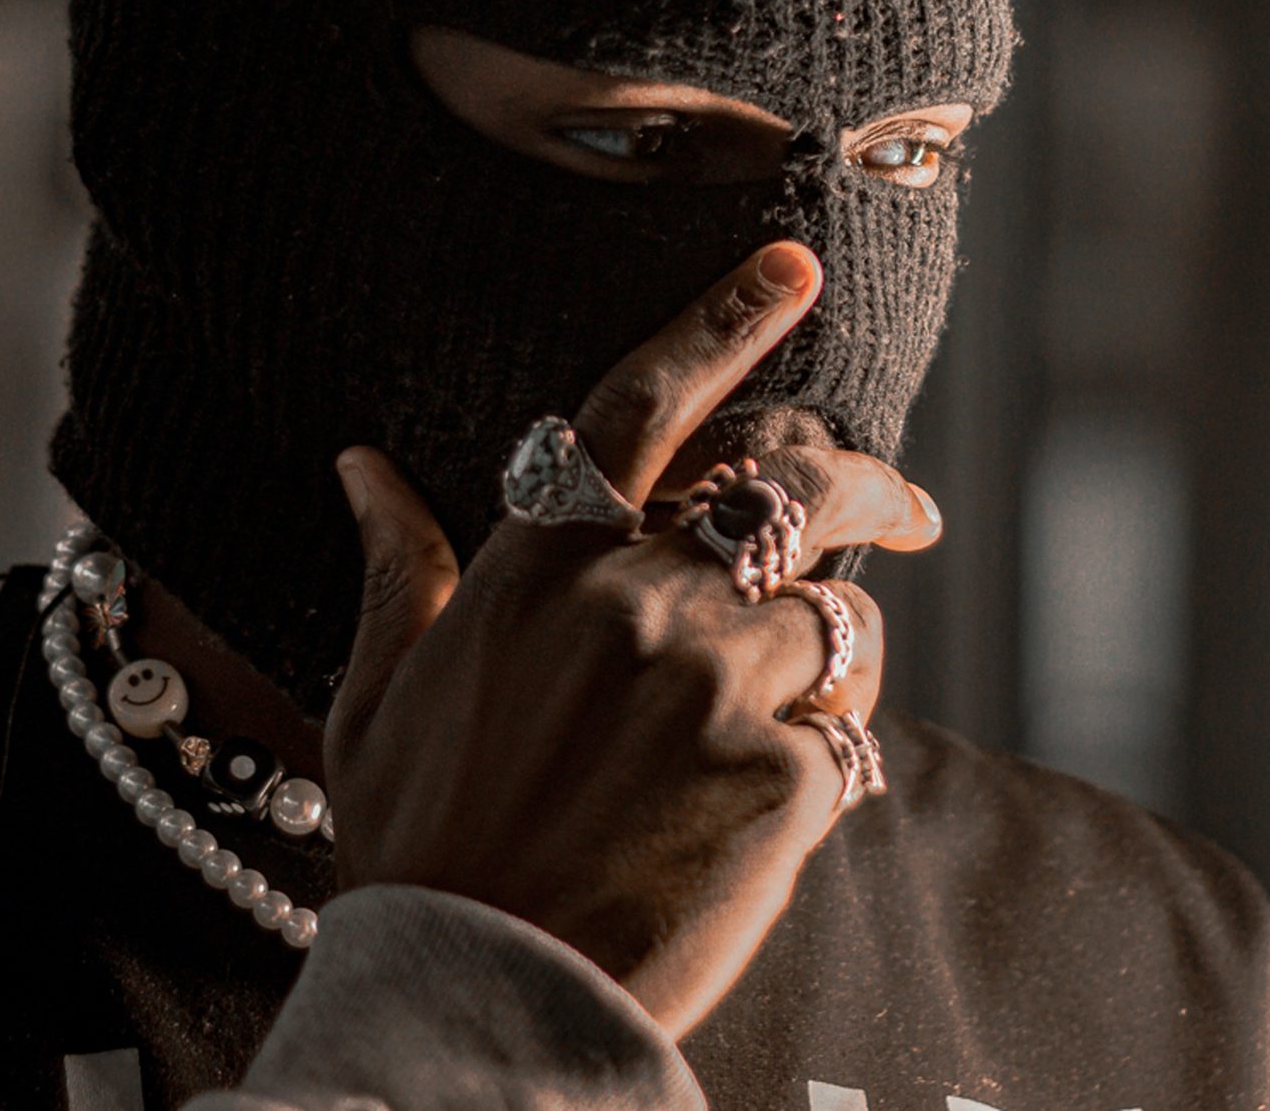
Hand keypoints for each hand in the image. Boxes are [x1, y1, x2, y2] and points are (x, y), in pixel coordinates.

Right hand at [320, 241, 943, 1038]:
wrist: (479, 997)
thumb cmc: (422, 853)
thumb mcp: (377, 707)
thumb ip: (399, 575)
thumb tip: (362, 469)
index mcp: (537, 570)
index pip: (642, 406)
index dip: (726, 322)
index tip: (793, 271)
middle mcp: (634, 603)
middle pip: (790, 487)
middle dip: (866, 483)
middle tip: (907, 508)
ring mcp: (715, 685)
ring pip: (836, 619)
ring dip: (834, 658)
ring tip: (798, 718)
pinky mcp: (781, 775)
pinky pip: (847, 738)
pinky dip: (826, 765)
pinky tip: (769, 813)